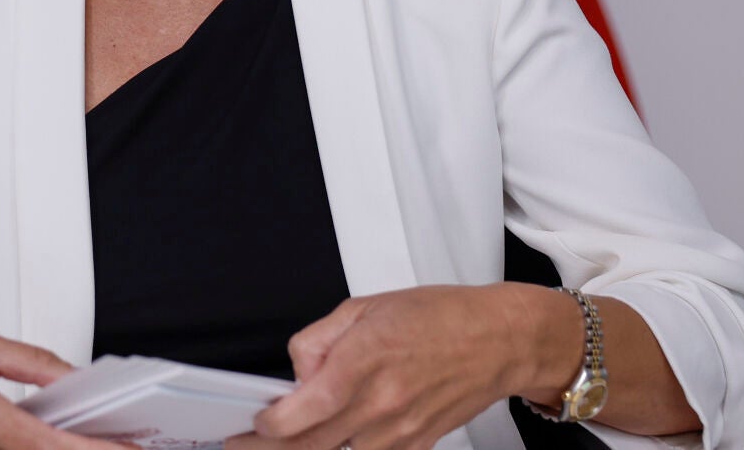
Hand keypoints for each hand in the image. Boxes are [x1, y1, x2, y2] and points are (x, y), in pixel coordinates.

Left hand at [226, 285, 553, 449]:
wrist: (501, 340)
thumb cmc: (440, 317)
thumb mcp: (365, 307)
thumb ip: (319, 340)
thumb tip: (297, 373)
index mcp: (363, 363)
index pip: (302, 411)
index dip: (269, 424)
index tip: (254, 421)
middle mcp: (381, 405)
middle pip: (312, 445)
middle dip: (270, 448)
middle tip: (242, 444)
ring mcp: (400, 432)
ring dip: (308, 449)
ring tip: (282, 440)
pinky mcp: (417, 445)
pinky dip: (346, 449)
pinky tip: (330, 439)